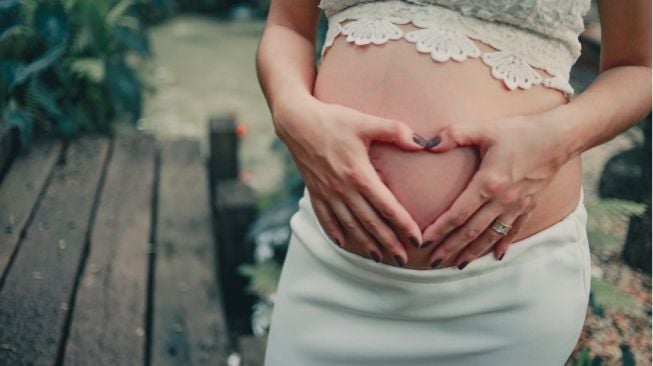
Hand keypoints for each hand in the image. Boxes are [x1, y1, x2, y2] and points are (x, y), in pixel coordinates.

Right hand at [273, 93, 427, 264]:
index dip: (403, 225)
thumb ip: (394, 131)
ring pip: (350, 225)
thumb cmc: (333, 120)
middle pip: (370, 223)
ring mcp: (327, 193)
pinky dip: (335, 232)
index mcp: (359, 174)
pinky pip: (325, 218)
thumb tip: (422, 143)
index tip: (417, 240)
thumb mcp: (365, 121)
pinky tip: (343, 244)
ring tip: (380, 258)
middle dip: (389, 243)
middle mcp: (343, 189)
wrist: (296, 122)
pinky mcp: (315, 191)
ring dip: (365, 244)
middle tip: (404, 260)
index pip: (387, 206)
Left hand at [421, 113, 569, 268]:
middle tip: (433, 262)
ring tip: (458, 264)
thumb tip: (427, 144)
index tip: (423, 241)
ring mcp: (517, 205)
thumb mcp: (485, 129)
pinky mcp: (529, 205)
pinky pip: (514, 230)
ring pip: (491, 235)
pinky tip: (495, 256)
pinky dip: (503, 244)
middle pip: (471, 231)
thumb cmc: (521, 131)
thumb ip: (454, 134)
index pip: (458, 213)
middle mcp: (502, 200)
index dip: (439, 229)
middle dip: (451, 248)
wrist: (561, 136)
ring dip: (473, 252)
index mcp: (488, 183)